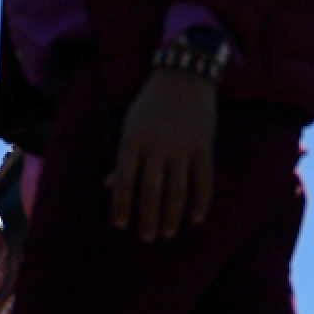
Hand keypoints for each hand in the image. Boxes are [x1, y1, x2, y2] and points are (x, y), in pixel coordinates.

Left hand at [107, 68, 217, 241]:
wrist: (184, 76)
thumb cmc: (151, 104)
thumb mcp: (131, 125)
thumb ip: (123, 157)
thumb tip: (109, 185)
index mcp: (133, 140)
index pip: (124, 182)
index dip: (121, 207)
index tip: (121, 225)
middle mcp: (157, 145)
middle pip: (151, 193)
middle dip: (148, 220)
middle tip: (147, 238)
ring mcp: (182, 146)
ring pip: (177, 192)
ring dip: (172, 217)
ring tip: (167, 233)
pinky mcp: (203, 146)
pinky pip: (203, 181)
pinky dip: (200, 203)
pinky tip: (195, 219)